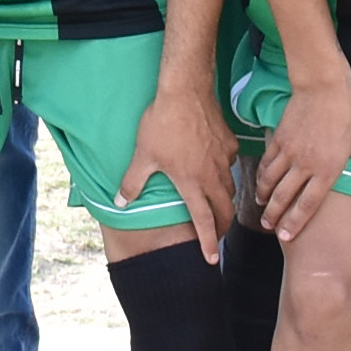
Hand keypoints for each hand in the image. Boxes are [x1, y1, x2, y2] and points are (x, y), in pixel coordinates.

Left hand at [122, 80, 239, 264]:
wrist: (186, 91)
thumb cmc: (163, 124)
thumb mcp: (143, 156)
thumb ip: (133, 182)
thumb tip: (120, 202)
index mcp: (192, 183)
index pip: (204, 221)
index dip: (208, 243)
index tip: (212, 259)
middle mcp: (213, 175)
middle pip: (225, 210)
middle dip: (222, 226)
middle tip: (216, 235)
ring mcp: (224, 159)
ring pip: (230, 188)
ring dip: (224, 201)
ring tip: (216, 206)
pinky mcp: (230, 143)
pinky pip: (231, 164)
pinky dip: (224, 172)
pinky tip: (215, 167)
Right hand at [253, 73, 350, 240]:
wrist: (323, 87)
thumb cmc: (347, 112)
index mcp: (327, 171)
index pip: (308, 204)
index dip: (295, 223)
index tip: (287, 237)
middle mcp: (305, 166)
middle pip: (284, 197)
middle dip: (274, 216)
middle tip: (269, 226)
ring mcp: (289, 153)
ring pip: (271, 181)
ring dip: (264, 196)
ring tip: (261, 206)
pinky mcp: (279, 139)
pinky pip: (267, 162)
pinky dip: (262, 174)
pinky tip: (260, 181)